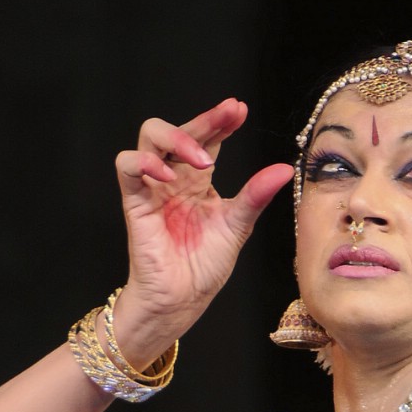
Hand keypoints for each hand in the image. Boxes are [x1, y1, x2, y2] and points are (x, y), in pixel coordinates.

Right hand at [112, 100, 293, 354]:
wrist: (181, 301)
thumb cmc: (203, 268)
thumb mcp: (237, 226)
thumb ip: (255, 195)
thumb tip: (284, 168)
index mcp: (198, 182)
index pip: (207, 140)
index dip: (220, 122)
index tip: (240, 110)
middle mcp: (174, 179)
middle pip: (179, 130)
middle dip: (204, 119)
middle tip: (228, 115)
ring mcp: (152, 188)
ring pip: (149, 138)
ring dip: (176, 138)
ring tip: (203, 160)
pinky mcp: (135, 202)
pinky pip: (127, 167)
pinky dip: (145, 162)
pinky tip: (168, 175)